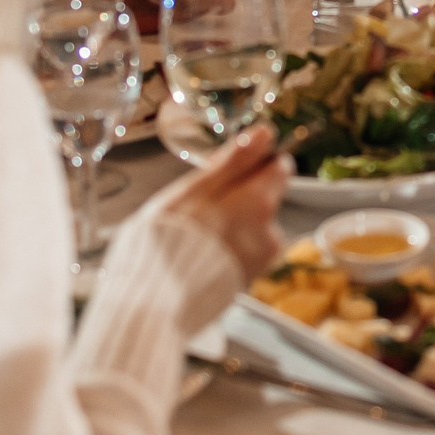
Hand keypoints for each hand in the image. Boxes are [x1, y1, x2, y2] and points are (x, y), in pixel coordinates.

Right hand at [157, 123, 288, 277]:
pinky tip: (203, 251)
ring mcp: (260, 259)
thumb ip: (235, 160)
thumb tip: (264, 133)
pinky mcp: (248, 279)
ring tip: (198, 233)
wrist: (156, 301)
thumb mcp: (196, 188)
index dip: (256, 162)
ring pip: (253, 225)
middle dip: (241, 195)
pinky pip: (244, 251)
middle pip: (266, 198)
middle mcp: (269, 231)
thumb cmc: (169, 240)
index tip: (232, 167)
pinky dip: (229, 247)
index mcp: (259, 202)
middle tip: (204, 204)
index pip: (278, 167)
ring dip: (233, 224)